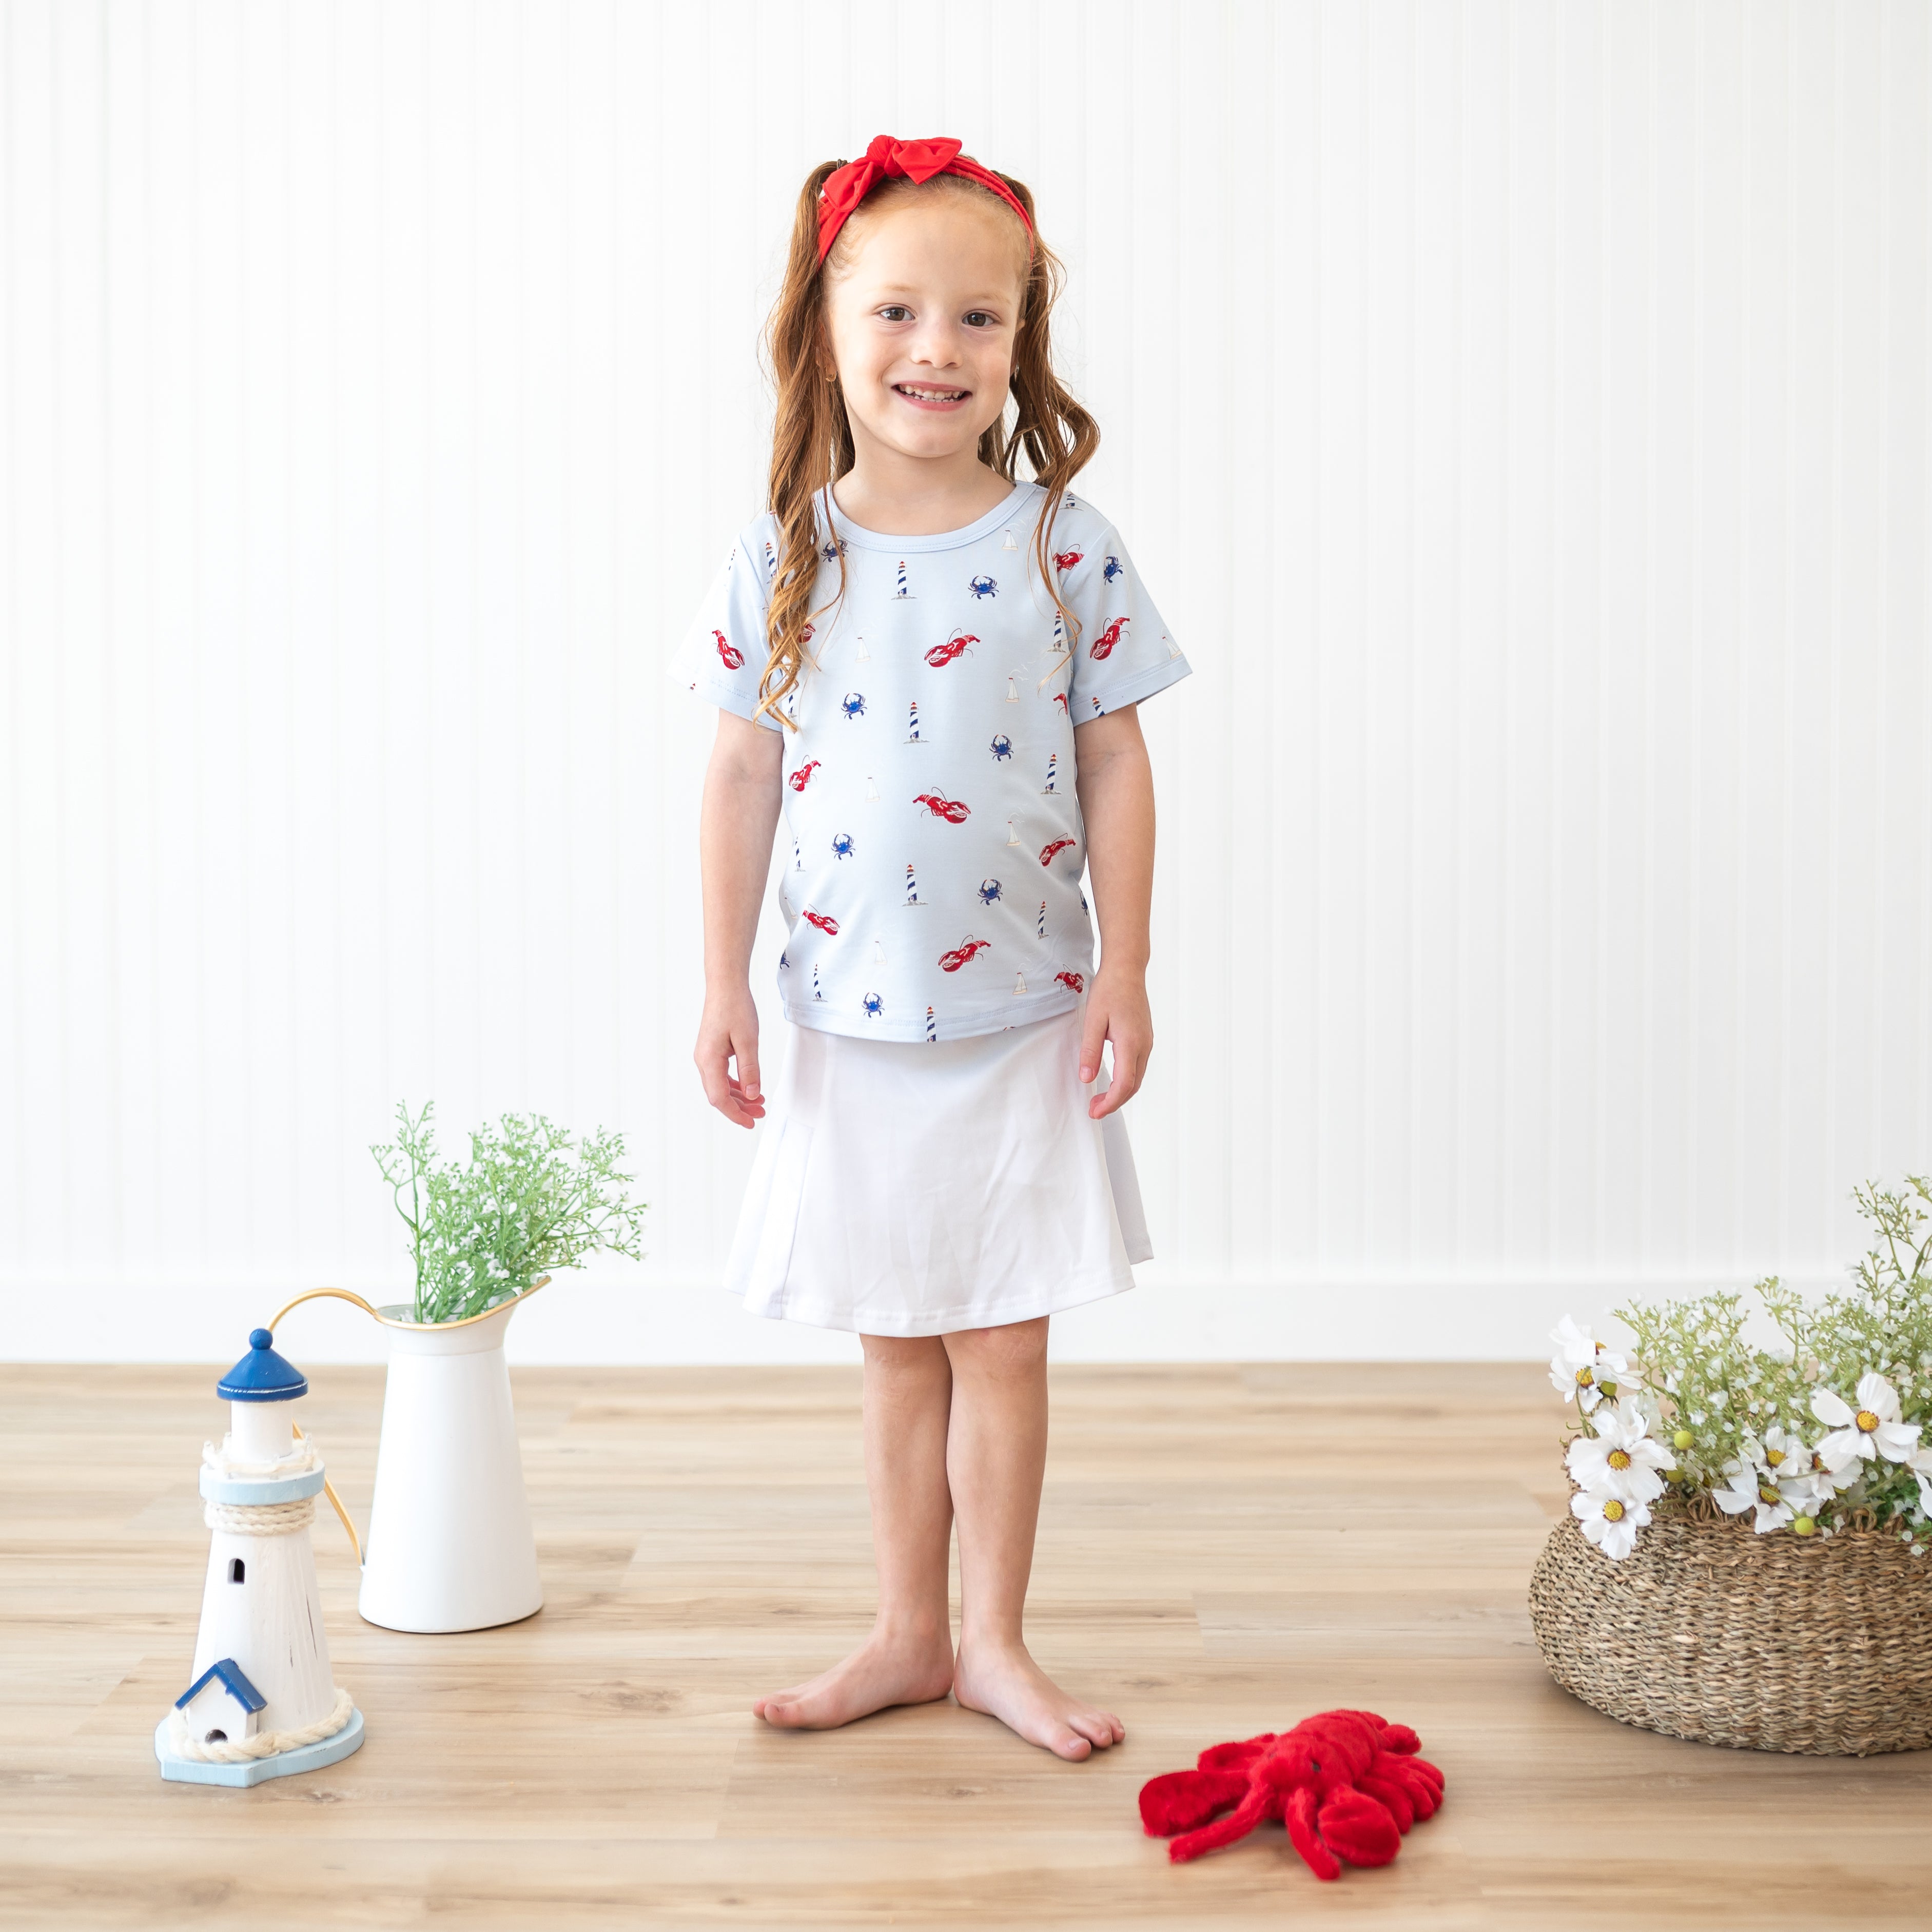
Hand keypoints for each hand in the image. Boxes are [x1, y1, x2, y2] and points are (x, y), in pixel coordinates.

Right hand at [696, 985, 766, 1128]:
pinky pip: (721, 1075)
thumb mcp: (748, 1040)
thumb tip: (753, 1095)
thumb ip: (750, 1069)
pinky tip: (749, 1088)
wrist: (725, 986)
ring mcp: (706, 1056)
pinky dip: (736, 1085)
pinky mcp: (712, 1051)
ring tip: (759, 1102)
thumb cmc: (735, 1007)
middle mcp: (703, 1061)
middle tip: (760, 1114)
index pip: (719, 1098)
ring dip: (739, 1097)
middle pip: (718, 1095)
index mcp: (709, 1060)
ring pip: (720, 1086)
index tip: (751, 1122)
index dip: (735, 1113)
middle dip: (739, 1108)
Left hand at [1079, 967, 1150, 1120]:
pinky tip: (1112, 1080)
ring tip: (1099, 1099)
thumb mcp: (1093, 1020)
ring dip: (1120, 1093)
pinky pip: (1138, 1067)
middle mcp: (1144, 1046)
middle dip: (1114, 1102)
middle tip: (1093, 1109)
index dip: (1109, 1103)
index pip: (1124, 1084)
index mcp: (1131, 1043)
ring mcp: (1147, 1042)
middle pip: (1133, 1086)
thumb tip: (1086, 1079)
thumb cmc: (1109, 990)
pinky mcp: (1145, 1038)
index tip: (1094, 1112)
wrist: (1127, 969)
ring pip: (1137, 1077)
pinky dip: (1126, 1080)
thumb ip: (1090, 1051)